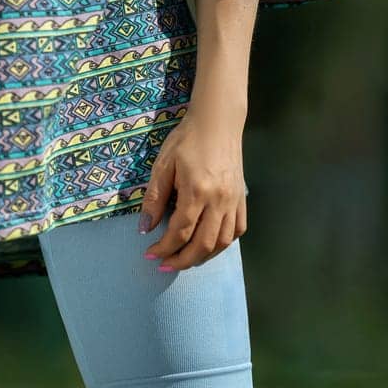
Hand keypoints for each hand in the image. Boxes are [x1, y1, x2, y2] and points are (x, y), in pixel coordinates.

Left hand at [138, 108, 246, 270]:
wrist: (217, 121)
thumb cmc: (186, 139)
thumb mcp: (163, 164)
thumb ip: (154, 198)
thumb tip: (145, 228)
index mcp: (197, 190)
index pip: (180, 232)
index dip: (164, 248)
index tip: (150, 254)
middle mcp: (219, 200)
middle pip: (202, 245)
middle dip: (181, 261)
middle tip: (164, 266)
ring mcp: (234, 201)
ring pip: (222, 243)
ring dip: (202, 257)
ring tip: (185, 260)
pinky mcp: (242, 198)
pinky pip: (237, 230)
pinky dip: (223, 244)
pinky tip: (209, 244)